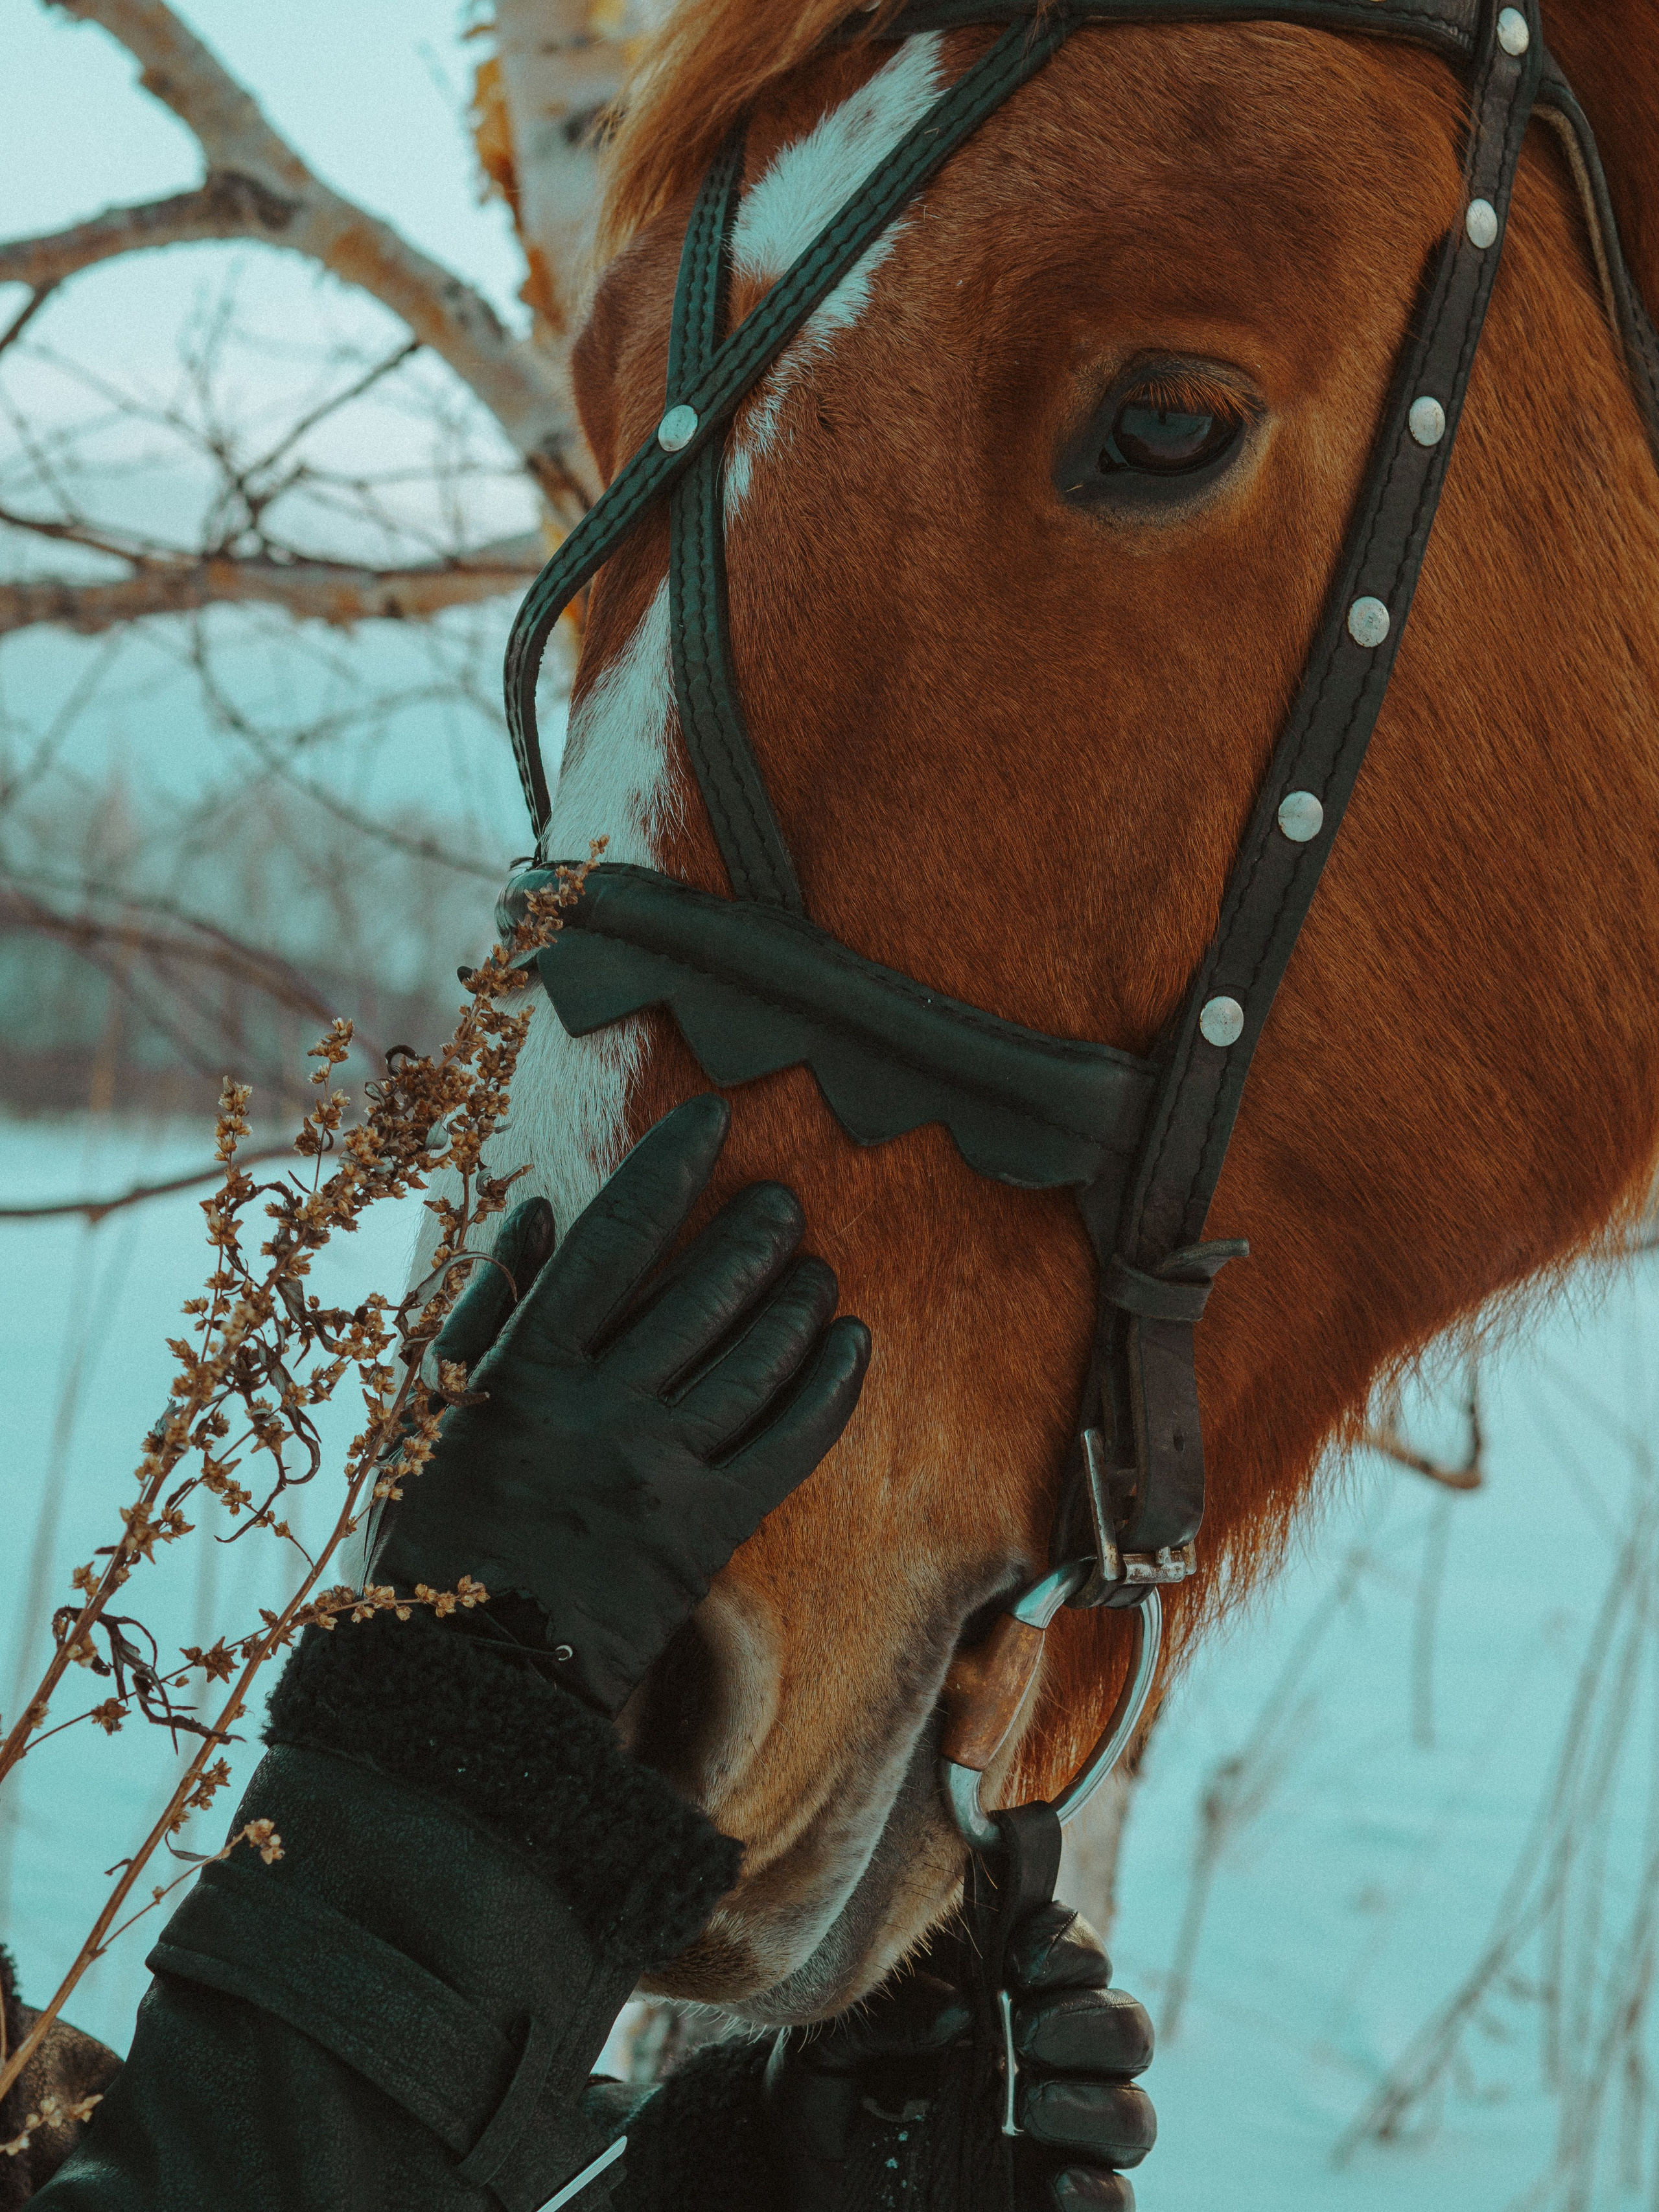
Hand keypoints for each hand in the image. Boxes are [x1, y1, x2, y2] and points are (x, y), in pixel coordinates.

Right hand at [365, 1093, 870, 1714]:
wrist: (461, 1686)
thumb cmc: (427, 1539)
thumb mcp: (425, 1412)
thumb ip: (483, 1308)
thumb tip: (543, 1212)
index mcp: (526, 1369)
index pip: (616, 1239)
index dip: (669, 1168)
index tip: (713, 1118)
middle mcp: (600, 1410)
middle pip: (703, 1292)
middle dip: (755, 1231)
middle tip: (783, 1203)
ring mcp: (659, 1474)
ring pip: (755, 1360)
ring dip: (798, 1299)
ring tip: (816, 1266)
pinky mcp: (705, 1535)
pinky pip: (788, 1446)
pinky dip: (828, 1387)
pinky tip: (852, 1343)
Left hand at [763, 1897, 1153, 2209]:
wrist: (807, 2189)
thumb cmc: (825, 2097)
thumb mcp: (828, 2046)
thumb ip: (884, 2010)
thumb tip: (958, 2009)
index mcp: (1006, 2000)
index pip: (1074, 1950)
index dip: (1065, 1945)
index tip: (1018, 1961)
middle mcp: (1049, 2064)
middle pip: (1126, 2025)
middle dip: (1086, 2019)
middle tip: (1026, 2032)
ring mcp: (1060, 2141)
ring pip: (1134, 2113)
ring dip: (1095, 2102)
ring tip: (1028, 2105)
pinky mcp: (1057, 2206)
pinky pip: (1118, 2201)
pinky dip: (1100, 2190)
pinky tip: (1055, 2181)